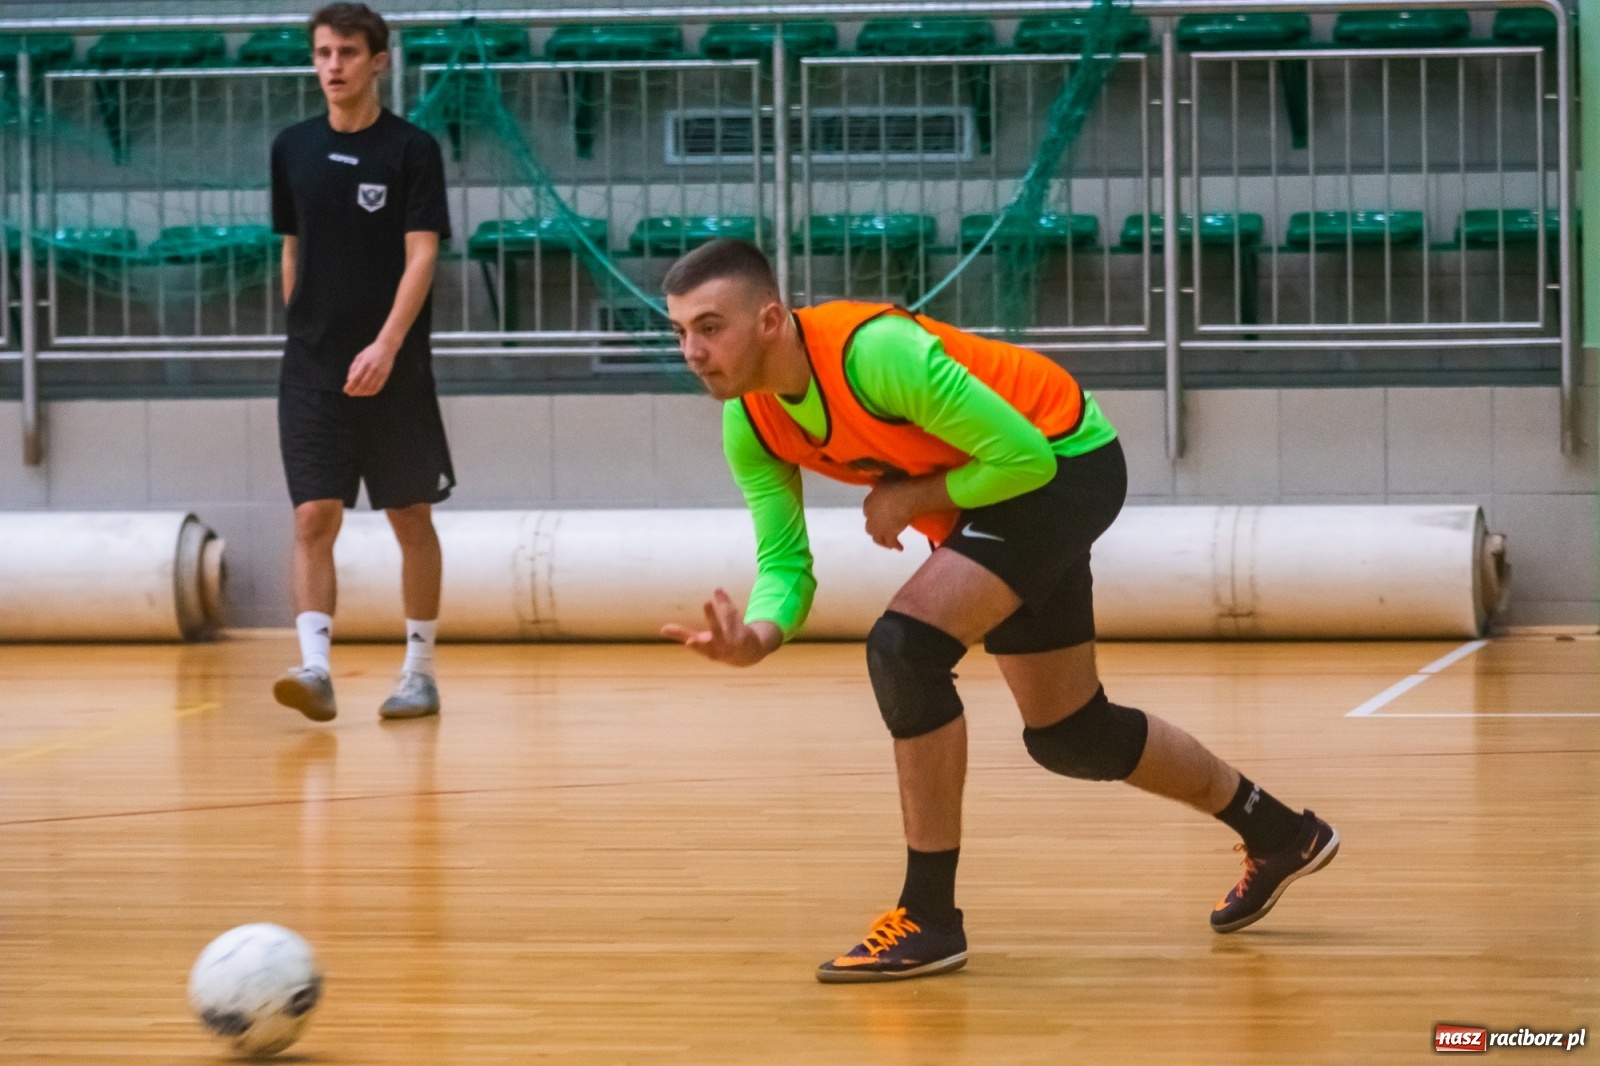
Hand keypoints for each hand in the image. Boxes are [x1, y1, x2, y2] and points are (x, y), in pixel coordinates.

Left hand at [344, 339, 398, 395]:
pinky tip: (366, 392)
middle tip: (350, 394)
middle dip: (355, 391)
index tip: (345, 390)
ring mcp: (380, 373)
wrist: (387, 347)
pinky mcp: (385, 375)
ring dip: (362, 393)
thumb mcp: (359, 356)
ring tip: (357, 394)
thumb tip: (349, 380)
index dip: (350, 386)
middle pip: (362, 384)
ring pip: (370, 388)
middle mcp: (373, 369)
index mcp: (365, 363)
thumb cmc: (371, 351)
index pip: (356, 378)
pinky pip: (378, 387)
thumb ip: (354, 368)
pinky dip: (371, 392)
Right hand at [660, 589, 780, 666]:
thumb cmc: (717, 646)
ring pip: (729, 618)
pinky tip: (718, 591)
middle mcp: (723, 646)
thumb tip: (662, 629)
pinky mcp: (745, 628)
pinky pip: (735, 613)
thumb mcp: (700, 643)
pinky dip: (727, 601)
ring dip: (723, 604)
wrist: (746, 653)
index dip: (696, 646)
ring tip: (716, 590)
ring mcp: (736, 638)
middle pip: (718, 631)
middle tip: (706, 602)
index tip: (689, 642)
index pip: (701, 648)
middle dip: (712, 617)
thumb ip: (682, 635)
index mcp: (709, 651)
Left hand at [863, 479, 921, 550]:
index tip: (881, 514)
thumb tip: (880, 483)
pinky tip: (900, 548)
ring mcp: (878, 528)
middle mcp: (870, 517)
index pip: (867, 511)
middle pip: (869, 527)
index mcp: (867, 503)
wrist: (905, 497)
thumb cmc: (897, 486)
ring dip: (882, 541)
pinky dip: (895, 545)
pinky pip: (891, 543)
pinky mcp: (889, 535)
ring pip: (876, 538)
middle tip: (884, 530)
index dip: (874, 513)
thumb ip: (881, 487)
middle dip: (876, 529)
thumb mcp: (885, 482)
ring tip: (889, 544)